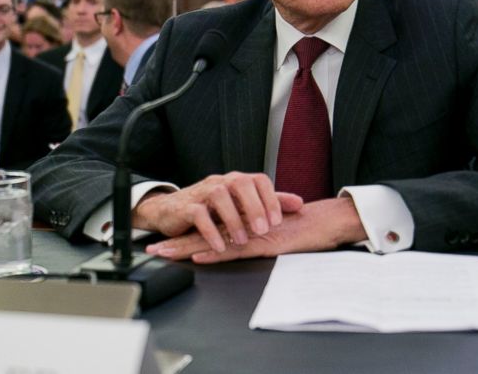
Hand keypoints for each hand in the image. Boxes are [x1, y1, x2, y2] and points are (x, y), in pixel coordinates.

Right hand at [132, 172, 302, 252]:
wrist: (171, 210)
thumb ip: (269, 203)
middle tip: (264, 230)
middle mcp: (220, 182)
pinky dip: (210, 231)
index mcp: (236, 181)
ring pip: (219, 196)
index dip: (271, 198)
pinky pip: (199, 214)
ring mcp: (202, 193)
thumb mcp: (241, 205)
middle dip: (254, 207)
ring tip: (241, 240)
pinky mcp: (186, 207)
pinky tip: (220, 246)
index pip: (259, 180)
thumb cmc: (210, 209)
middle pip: (240, 183)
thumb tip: (299, 203)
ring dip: (233, 220)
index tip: (278, 221)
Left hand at [145, 197, 366, 262]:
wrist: (325, 221)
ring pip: (211, 241)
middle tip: (152, 247)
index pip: (206, 229)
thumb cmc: (303, 226)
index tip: (164, 242)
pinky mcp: (262, 244)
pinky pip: (235, 249)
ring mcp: (249, 236)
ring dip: (185, 247)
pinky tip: (199, 256)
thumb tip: (238, 241)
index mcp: (240, 224)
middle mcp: (240, 228)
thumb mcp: (273, 229)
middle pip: (201, 235)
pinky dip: (215, 252)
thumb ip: (255, 232)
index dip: (185, 235)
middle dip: (175, 242)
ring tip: (163, 252)